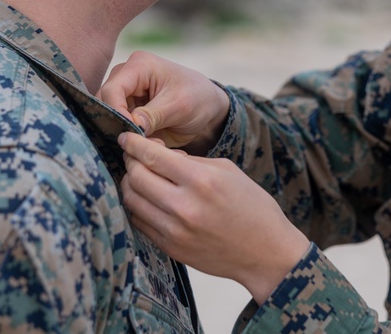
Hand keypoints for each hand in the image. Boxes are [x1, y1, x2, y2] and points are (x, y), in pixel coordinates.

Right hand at [98, 51, 230, 151]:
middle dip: (120, 125)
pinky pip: (118, 127)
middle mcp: (126, 77)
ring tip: (152, 141)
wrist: (208, 108)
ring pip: (108, 118)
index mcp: (139, 66)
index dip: (116, 113)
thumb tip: (129, 128)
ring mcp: (125, 95)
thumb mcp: (179, 106)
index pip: (112, 90)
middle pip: (105, 103)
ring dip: (126, 134)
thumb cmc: (198, 98)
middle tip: (142, 141)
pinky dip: (130, 138)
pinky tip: (150, 143)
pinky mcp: (127, 111)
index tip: (133, 132)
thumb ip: (153, 115)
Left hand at [118, 132, 310, 304]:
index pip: (152, 156)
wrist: (265, 252)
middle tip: (133, 156)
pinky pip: (139, 222)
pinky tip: (147, 198)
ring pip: (132, 200)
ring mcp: (175, 230)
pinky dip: (137, 206)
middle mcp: (184, 206)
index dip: (133, 143)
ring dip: (130, 184)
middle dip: (130, 161)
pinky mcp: (170, 248)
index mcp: (201, 180)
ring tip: (139, 176)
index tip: (125, 137)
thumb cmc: (250, 206)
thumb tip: (156, 152)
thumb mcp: (226, 170)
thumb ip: (190, 160)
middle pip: (136, 176)